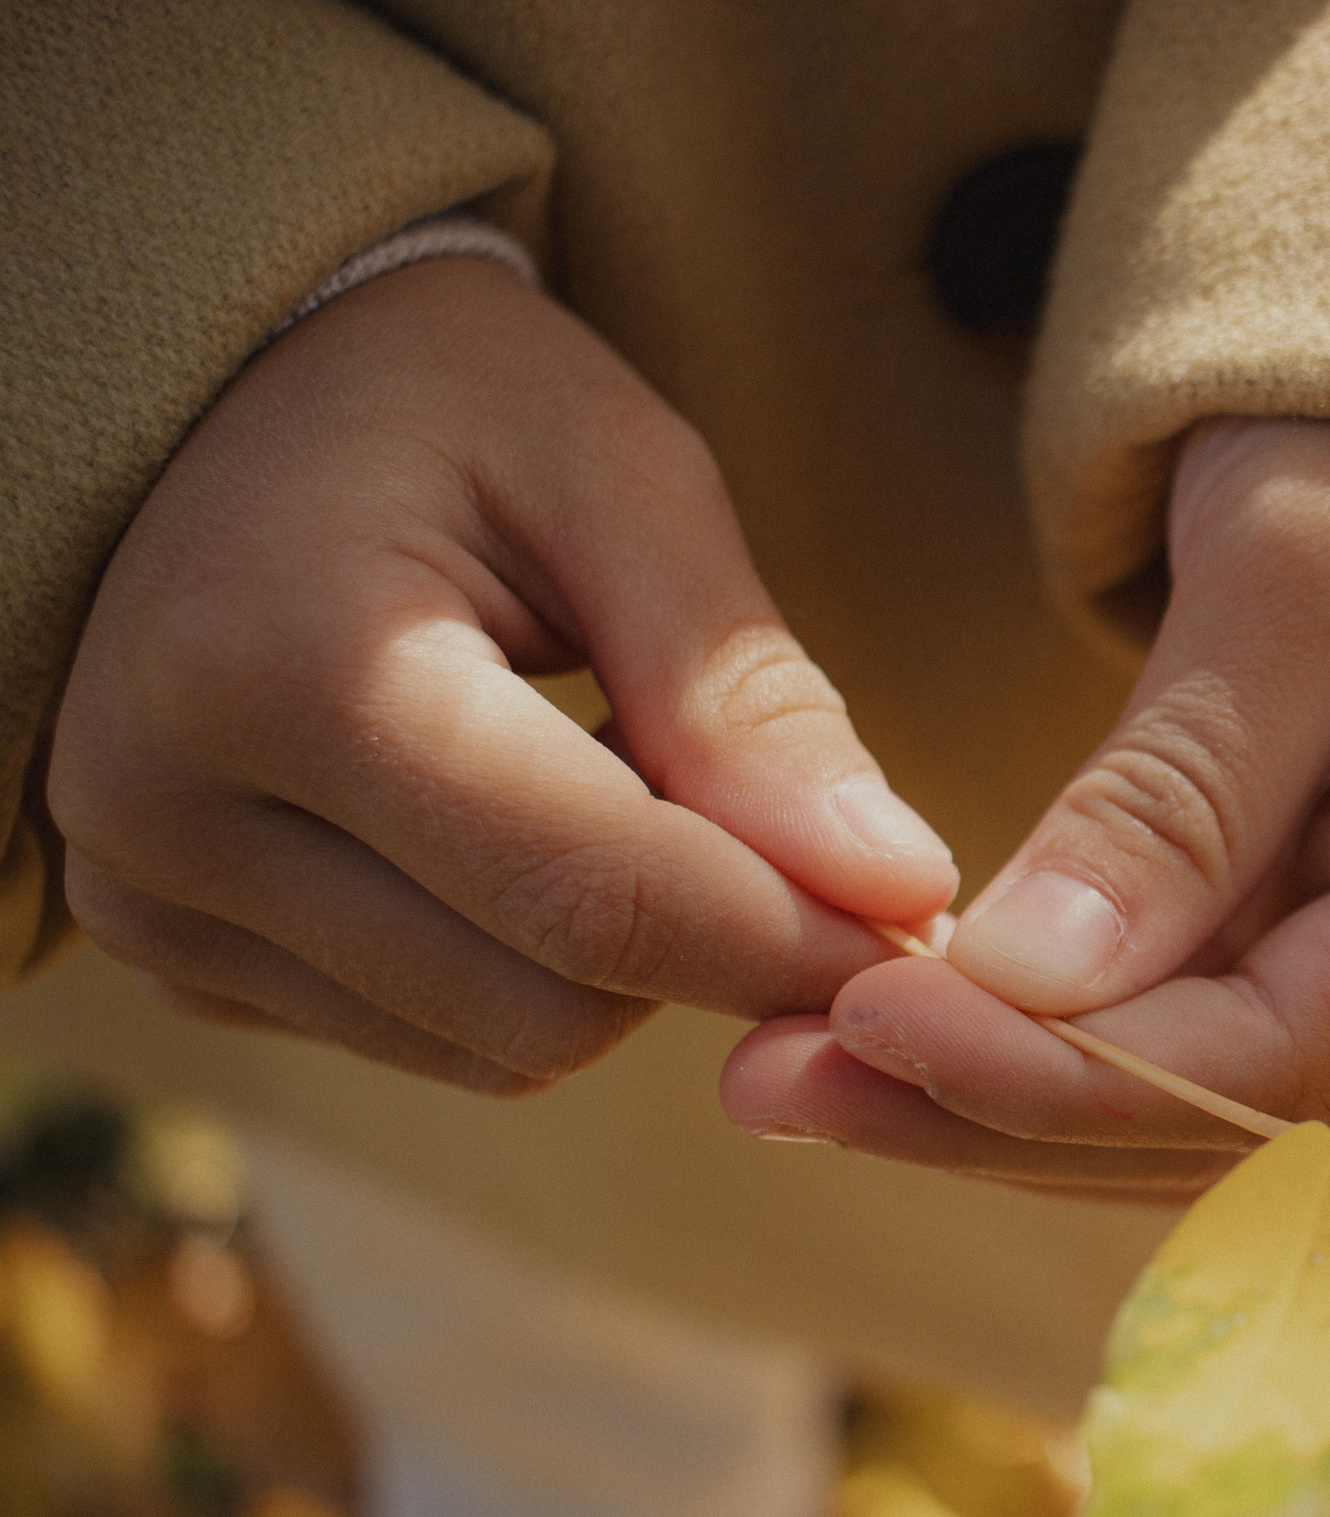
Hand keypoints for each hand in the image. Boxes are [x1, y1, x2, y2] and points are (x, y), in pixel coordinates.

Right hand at [50, 258, 955, 1092]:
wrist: (236, 396)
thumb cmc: (454, 404)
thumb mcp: (625, 477)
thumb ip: (747, 693)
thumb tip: (894, 892)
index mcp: (280, 667)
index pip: (592, 895)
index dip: (788, 937)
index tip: (920, 926)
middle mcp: (169, 818)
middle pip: (552, 1006)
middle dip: (706, 938)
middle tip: (767, 806)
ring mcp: (153, 907)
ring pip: (503, 1049)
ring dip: (623, 955)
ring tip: (616, 772)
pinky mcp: (175, 958)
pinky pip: (438, 1040)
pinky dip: (535, 964)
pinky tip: (529, 824)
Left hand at [721, 418, 1329, 1200]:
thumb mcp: (1307, 569)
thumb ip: (1189, 784)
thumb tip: (1034, 982)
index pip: (1277, 1052)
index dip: (1070, 1069)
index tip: (874, 1023)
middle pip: (1209, 1113)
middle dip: (985, 1105)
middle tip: (767, 1079)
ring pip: (1164, 1097)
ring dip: (976, 1096)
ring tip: (776, 1072)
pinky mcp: (1290, 940)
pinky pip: (1159, 1035)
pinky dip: (1020, 1040)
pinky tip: (880, 1030)